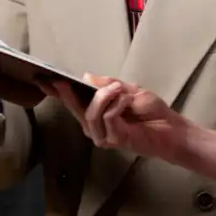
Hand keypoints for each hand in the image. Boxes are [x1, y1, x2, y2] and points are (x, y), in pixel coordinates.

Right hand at [48, 75, 190, 163]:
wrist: (172, 129)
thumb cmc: (152, 112)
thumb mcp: (130, 91)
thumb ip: (110, 85)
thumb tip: (87, 76)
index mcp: (97, 114)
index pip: (73, 103)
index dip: (58, 92)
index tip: (43, 78)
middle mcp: (95, 127)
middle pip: (75, 108)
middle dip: (70, 93)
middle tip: (67, 80)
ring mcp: (103, 136)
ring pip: (91, 113)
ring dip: (105, 96)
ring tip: (120, 88)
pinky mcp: (115, 140)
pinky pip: (108, 117)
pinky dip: (118, 104)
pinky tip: (128, 100)